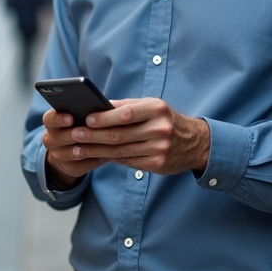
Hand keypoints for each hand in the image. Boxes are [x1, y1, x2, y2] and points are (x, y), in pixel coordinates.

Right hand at [41, 108, 107, 188]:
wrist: (71, 151)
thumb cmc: (79, 126)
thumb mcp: (79, 118)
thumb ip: (87, 113)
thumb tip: (105, 108)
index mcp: (51, 123)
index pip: (50, 119)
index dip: (59, 119)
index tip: (70, 118)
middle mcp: (50, 139)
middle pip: (57, 137)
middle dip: (70, 135)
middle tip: (83, 131)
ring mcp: (57, 155)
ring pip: (68, 153)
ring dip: (82, 150)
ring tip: (96, 145)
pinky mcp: (69, 167)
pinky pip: (79, 165)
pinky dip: (92, 160)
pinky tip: (103, 155)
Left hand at [66, 98, 210, 175]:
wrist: (196, 142)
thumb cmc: (166, 119)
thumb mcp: (152, 106)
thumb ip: (126, 106)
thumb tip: (97, 106)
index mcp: (157, 109)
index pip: (126, 113)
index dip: (104, 118)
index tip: (86, 119)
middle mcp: (160, 129)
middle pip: (120, 134)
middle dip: (94, 135)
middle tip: (74, 134)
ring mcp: (159, 148)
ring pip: (120, 150)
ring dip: (96, 150)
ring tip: (78, 148)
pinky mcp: (157, 164)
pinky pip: (128, 161)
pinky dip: (110, 158)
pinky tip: (96, 155)